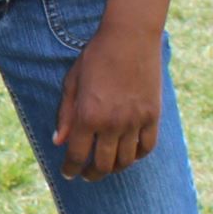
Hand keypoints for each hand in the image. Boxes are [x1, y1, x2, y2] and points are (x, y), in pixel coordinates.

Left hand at [52, 23, 161, 180]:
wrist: (130, 38)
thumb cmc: (96, 56)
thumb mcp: (72, 82)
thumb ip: (66, 114)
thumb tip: (59, 141)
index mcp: (88, 115)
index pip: (78, 155)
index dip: (71, 168)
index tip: (68, 173)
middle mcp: (112, 123)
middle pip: (103, 164)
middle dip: (92, 174)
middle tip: (86, 175)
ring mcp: (136, 121)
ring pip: (126, 160)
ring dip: (114, 168)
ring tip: (106, 167)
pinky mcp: (153, 116)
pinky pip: (147, 147)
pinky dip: (137, 156)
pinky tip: (128, 155)